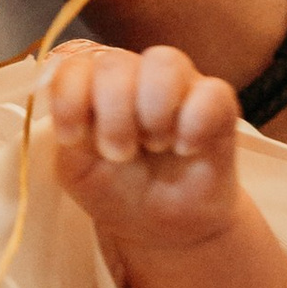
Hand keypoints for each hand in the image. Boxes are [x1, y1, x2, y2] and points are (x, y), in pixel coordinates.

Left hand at [49, 43, 241, 252]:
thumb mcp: (78, 169)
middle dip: (113, 115)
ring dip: (153, 109)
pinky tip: (186, 148)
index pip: (75, 63)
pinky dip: (194, 123)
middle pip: (116, 63)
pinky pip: (211, 91)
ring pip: (165, 61)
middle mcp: (135, 74)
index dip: (69, 97)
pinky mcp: (217, 102)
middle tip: (120, 154)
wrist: (162, 226)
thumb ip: (70, 133)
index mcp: (94, 84)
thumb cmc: (117, 190)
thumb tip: (69, 100)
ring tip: (155, 145)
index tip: (72, 138)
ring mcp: (178, 83)